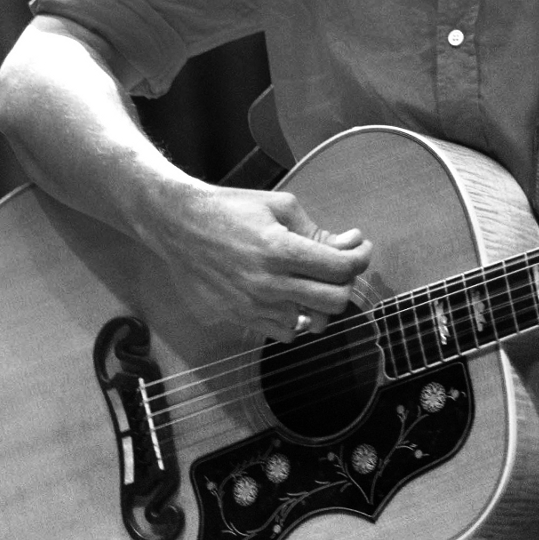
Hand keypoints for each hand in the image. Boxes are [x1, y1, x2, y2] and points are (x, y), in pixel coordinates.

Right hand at [147, 181, 372, 341]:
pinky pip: (285, 333)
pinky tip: (290, 299)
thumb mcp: (277, 206)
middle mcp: (269, 283)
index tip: (360, 249)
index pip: (340, 268)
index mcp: (280, 249)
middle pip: (334, 301)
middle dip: (345, 283)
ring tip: (313, 284)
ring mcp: (253, 305)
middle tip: (338, 268)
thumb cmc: (229, 209)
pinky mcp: (240, 318)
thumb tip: (349, 245)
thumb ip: (316, 229)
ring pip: (312, 322)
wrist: (178, 226)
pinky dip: (296, 319)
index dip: (360, 258)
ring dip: (320, 304)